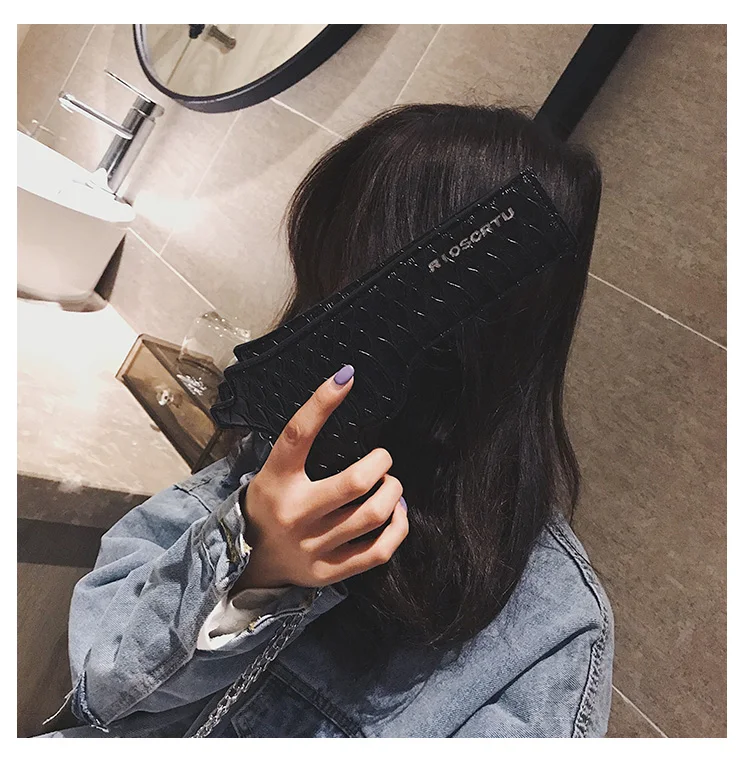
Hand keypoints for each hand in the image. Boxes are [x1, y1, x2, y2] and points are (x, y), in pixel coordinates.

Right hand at [233, 364, 408, 590]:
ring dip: (393, 492)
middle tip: (383, 458)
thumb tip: (340, 402)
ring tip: (390, 485)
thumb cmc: (271, 505)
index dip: (322, 402)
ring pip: (372, 515)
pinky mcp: (328, 572)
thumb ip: (301, 450)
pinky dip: (397, 528)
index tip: (347, 377)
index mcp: (276, 480)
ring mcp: (312, 547)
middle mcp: (294, 513)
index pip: (298, 435)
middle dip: (381, 462)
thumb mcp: (273, 473)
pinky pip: (378, 551)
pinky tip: (395, 513)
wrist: (249, 563)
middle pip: (355, 482)